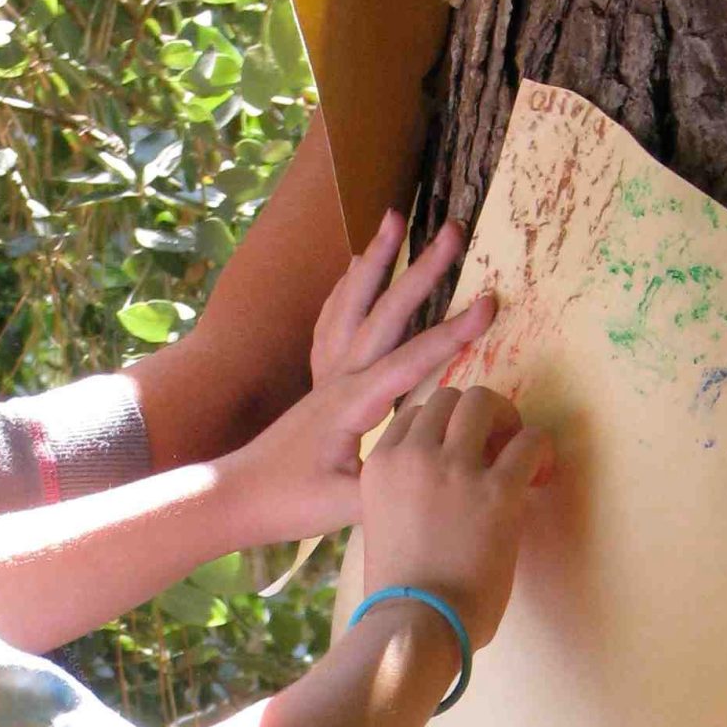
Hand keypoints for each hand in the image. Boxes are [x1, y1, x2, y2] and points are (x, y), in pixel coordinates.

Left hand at [217, 218, 486, 546]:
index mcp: (353, 403)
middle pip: (385, 313)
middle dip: (422, 270)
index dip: (454, 332)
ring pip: (352, 303)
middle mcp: (339, 378)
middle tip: (452, 230)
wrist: (236, 496)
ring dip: (376, 261)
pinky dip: (348, 288)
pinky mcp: (318, 382)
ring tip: (394, 219)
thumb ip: (392, 487)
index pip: (412, 359)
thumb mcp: (345, 507)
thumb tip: (438, 471)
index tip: (490, 302)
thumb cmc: (288, 504)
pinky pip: (333, 320)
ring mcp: (325, 375)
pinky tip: (356, 271)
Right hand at [358, 382, 549, 651]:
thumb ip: (400, 495)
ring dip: (506, 421)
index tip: (461, 455)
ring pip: (484, 402)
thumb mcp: (381, 525)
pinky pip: (530, 441)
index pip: (415, 415)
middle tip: (495, 448)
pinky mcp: (497, 490)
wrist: (416, 623)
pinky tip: (538, 478)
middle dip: (477, 415)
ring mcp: (455, 469)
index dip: (444, 429)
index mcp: (380, 465)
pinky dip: (540, 450)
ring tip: (516, 455)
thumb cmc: (398, 592)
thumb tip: (434, 491)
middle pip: (450, 397)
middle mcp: (414, 456)